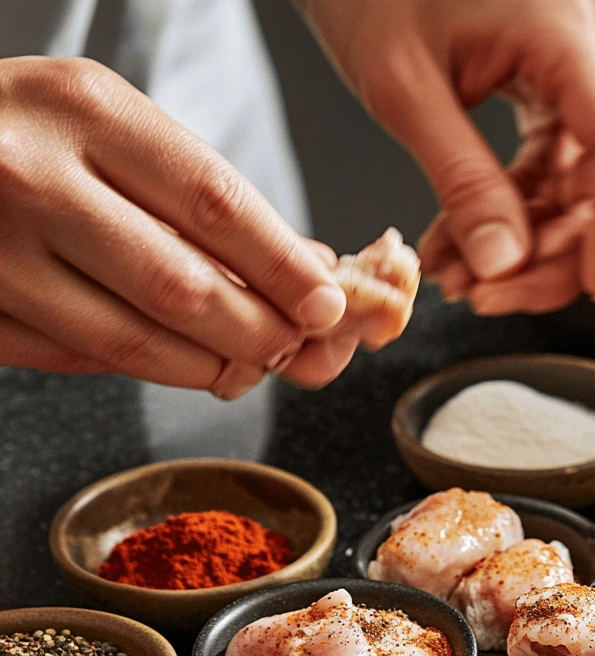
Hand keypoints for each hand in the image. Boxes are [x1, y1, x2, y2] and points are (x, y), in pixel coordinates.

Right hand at [0, 56, 354, 396]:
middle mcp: (31, 176)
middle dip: (259, 333)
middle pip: (182, 288)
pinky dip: (147, 368)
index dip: (284, 269)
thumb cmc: (33, 134)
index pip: (216, 204)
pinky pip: (82, 360)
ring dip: (210, 366)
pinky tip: (177, 358)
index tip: (326, 305)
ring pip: (134, 342)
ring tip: (246, 362)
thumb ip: (208, 201)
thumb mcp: (119, 130)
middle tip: (291, 345)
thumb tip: (310, 275)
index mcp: (85, 111)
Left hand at [304, 0, 594, 314]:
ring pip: (564, 190)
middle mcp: (571, 61)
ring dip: (518, 250)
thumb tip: (504, 264)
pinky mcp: (528, 99)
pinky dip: (496, 222)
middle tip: (490, 298)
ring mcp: (552, 82)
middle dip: (550, 255)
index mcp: (560, 36)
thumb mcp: (405, 88)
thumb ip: (462, 179)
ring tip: (459, 281)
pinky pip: (529, 178)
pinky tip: (455, 251)